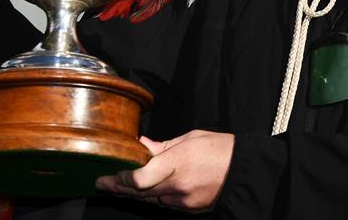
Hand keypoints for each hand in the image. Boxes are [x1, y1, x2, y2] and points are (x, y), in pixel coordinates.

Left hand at [96, 130, 234, 212]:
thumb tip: (142, 146)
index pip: (140, 178)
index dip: (122, 180)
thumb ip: (163, 145)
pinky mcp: (188, 209)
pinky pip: (164, 204)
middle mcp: (178, 185)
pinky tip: (144, 191)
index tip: (111, 175)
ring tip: (118, 186)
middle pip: (140, 192)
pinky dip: (153, 197)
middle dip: (119, 187)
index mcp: (177, 162)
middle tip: (103, 183)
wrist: (244, 171)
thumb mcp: (190, 138)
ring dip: (135, 193)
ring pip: (150, 199)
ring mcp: (183, 200)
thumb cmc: (220, 149)